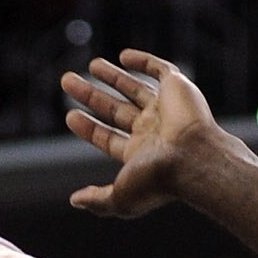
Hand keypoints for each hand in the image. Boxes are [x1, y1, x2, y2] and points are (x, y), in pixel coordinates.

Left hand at [62, 51, 237, 218]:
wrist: (191, 159)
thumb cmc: (158, 181)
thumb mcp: (120, 197)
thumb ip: (98, 200)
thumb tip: (75, 201)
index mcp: (140, 154)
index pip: (108, 138)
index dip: (88, 128)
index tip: (69, 115)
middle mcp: (152, 131)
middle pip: (116, 110)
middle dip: (91, 96)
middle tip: (66, 81)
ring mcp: (165, 109)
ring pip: (134, 88)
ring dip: (112, 76)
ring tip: (91, 65)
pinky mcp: (177, 88)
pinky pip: (160, 69)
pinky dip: (143, 61)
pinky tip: (123, 57)